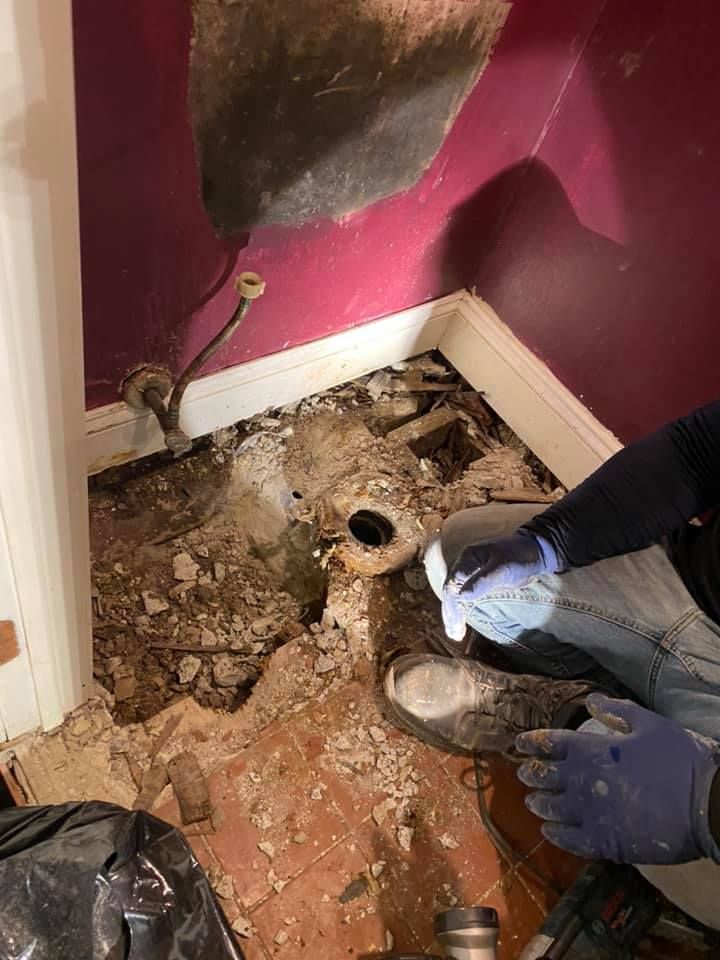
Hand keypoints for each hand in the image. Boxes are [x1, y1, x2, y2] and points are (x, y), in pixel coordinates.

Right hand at [441, 532, 554, 640]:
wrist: (536, 551)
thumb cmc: (521, 556)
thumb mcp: (504, 568)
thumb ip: (484, 581)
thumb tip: (462, 597)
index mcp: (468, 558)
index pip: (453, 584)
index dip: (453, 605)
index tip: (457, 623)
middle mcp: (466, 564)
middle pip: (451, 591)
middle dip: (451, 613)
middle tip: (455, 634)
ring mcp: (471, 573)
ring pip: (456, 595)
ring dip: (453, 614)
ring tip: (455, 634)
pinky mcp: (479, 582)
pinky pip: (465, 597)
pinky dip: (462, 610)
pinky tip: (462, 624)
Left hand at [516, 694, 719, 864]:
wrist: (705, 803)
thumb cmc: (678, 758)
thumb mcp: (648, 723)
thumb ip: (616, 711)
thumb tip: (591, 701)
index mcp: (591, 750)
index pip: (550, 744)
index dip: (532, 742)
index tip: (519, 743)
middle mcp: (582, 781)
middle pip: (544, 777)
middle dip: (530, 773)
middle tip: (523, 773)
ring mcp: (591, 814)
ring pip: (551, 810)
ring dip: (539, 804)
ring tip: (532, 802)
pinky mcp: (604, 842)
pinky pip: (570, 840)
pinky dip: (556, 835)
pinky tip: (549, 832)